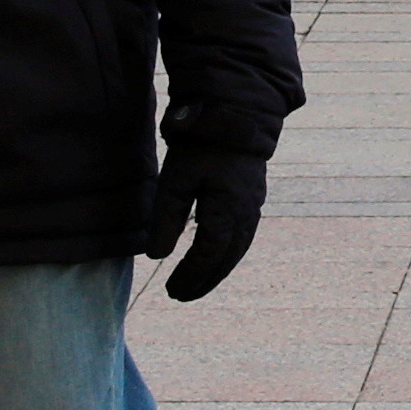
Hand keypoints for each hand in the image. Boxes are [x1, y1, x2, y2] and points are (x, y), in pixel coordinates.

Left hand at [148, 147, 267, 299]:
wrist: (233, 114)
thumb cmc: (200, 145)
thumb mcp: (175, 180)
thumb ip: (166, 219)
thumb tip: (156, 256)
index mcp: (228, 210)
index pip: (209, 255)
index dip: (191, 276)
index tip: (171, 290)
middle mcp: (247, 213)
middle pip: (227, 258)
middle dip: (204, 280)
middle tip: (181, 295)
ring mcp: (254, 205)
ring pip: (238, 249)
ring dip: (217, 270)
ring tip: (196, 284)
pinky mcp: (253, 198)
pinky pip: (243, 236)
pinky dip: (227, 253)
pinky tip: (214, 257)